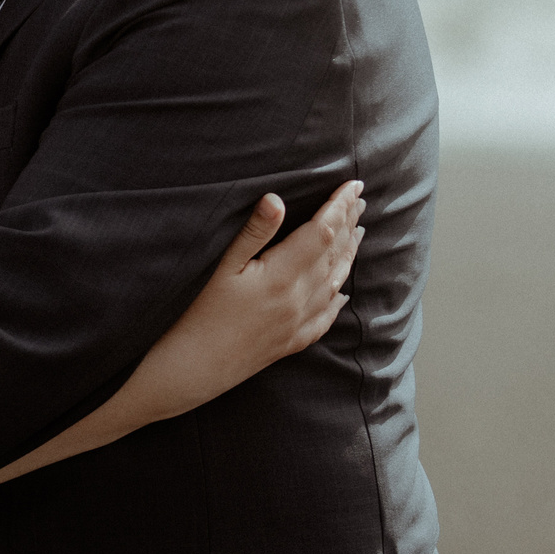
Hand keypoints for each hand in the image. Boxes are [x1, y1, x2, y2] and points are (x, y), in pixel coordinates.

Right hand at [126, 180, 363, 421]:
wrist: (194, 368)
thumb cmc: (200, 314)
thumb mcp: (222, 267)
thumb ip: (253, 233)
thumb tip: (276, 199)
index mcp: (281, 276)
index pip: (322, 232)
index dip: (339, 206)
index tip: (352, 185)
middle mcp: (299, 299)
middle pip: (334, 253)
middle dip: (349, 223)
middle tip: (360, 199)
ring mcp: (299, 322)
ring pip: (336, 282)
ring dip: (350, 254)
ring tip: (359, 232)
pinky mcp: (293, 341)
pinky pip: (327, 316)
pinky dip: (339, 297)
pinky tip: (343, 291)